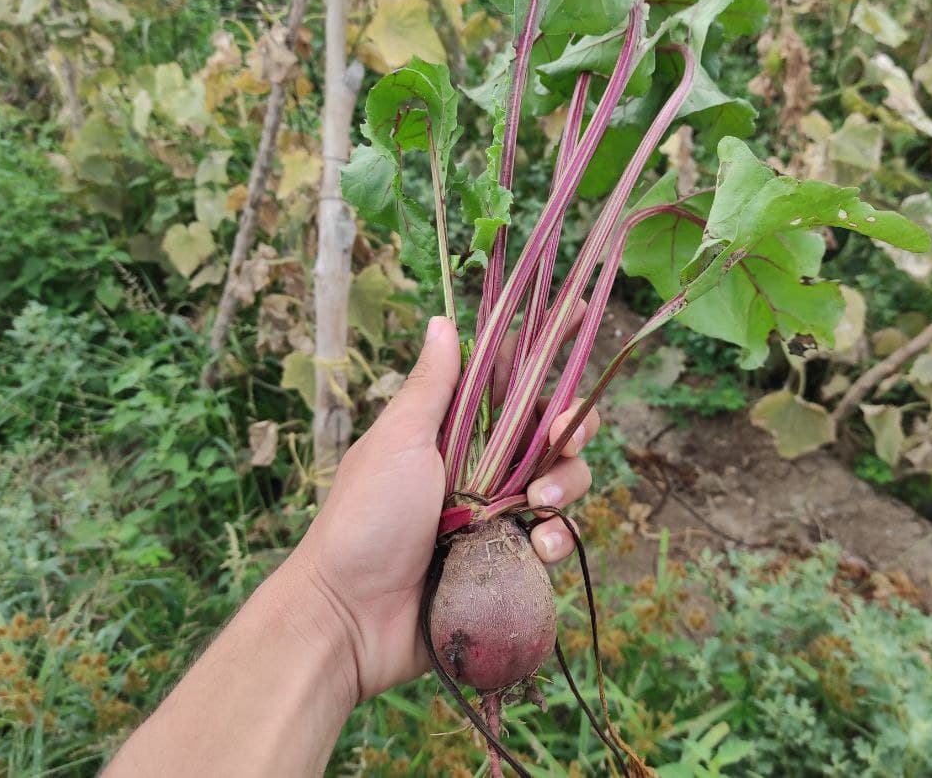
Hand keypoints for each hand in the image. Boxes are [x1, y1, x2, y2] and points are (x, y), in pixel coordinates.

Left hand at [287, 314, 599, 702]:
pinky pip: (552, 540)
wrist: (352, 617)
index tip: (580, 315)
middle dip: (570, 426)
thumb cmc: (365, 519)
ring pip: (562, 482)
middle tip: (562, 436)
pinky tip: (537, 548)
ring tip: (538, 502)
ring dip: (566, 483)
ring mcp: (497, 515)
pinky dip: (554, 540)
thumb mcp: (398, 441)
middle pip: (551, 431)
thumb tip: (442, 320)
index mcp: (453, 430)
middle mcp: (481, 466)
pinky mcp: (507, 561)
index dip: (546, 350)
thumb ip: (431, 386)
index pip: (510, 379)